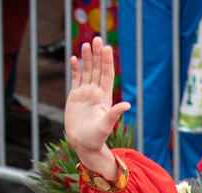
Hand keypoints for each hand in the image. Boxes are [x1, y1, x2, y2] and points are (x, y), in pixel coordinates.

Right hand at [64, 36, 129, 175]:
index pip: (106, 75)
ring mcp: (85, 93)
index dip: (107, 61)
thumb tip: (127, 105)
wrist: (83, 144)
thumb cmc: (96, 138)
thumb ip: (114, 114)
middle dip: (97, 55)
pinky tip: (75, 58)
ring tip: (86, 44)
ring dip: (87, 58)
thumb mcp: (106, 126)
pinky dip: (76, 69)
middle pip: (97, 69)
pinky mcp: (75, 96)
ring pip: (87, 71)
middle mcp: (95, 92)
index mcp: (104, 97)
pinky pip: (76, 79)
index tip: (107, 48)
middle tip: (97, 39)